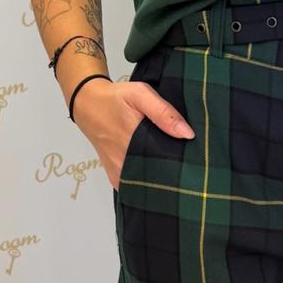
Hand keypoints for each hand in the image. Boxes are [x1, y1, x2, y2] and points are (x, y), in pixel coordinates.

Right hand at [71, 77, 193, 189]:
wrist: (88, 104)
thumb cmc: (115, 98)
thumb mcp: (140, 95)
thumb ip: (163, 112)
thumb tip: (188, 134)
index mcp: (135, 143)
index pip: (167, 163)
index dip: (183, 164)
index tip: (194, 161)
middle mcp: (125, 162)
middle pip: (158, 177)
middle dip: (174, 174)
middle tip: (189, 166)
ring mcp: (119, 172)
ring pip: (146, 185)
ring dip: (161, 180)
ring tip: (176, 171)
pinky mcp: (115, 176)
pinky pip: (134, 187)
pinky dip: (146, 184)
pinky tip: (157, 175)